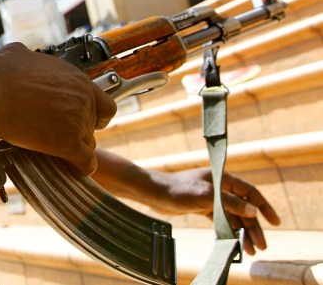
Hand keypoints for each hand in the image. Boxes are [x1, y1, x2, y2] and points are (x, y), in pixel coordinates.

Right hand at [0, 44, 116, 174]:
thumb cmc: (2, 70)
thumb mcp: (22, 55)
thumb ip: (32, 61)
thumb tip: (20, 57)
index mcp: (77, 80)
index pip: (105, 104)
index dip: (96, 114)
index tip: (86, 120)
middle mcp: (83, 100)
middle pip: (92, 125)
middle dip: (77, 131)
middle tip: (60, 134)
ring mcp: (77, 122)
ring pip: (87, 144)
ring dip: (75, 148)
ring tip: (58, 150)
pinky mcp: (67, 143)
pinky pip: (85, 161)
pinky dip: (82, 167)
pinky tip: (77, 168)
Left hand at [143, 167, 280, 254]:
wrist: (153, 193)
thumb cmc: (178, 190)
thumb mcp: (205, 196)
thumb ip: (230, 203)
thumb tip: (253, 211)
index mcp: (222, 179)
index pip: (250, 192)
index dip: (263, 206)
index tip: (275, 221)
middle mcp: (218, 187)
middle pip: (243, 208)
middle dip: (253, 227)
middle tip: (262, 245)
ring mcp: (211, 198)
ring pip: (232, 216)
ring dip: (241, 232)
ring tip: (250, 249)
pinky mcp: (202, 207)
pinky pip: (221, 220)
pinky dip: (228, 231)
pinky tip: (233, 243)